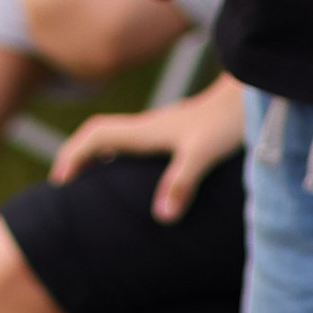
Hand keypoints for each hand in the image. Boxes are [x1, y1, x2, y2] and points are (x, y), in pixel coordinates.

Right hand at [51, 78, 242, 218]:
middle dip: (76, 157)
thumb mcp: (203, 153)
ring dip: (97, 157)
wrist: (252, 96)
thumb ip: (182, 181)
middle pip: (98, 136)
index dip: (72, 156)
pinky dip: (122, 159)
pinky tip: (136, 181)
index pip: (94, 136)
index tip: (59, 183)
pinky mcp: (177, 133)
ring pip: (116, 139)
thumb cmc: (228, 122)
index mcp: (144, 130)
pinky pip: (136, 145)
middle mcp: (147, 127)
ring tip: (91, 188)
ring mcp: (162, 129)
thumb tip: (161, 216)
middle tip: (65, 187)